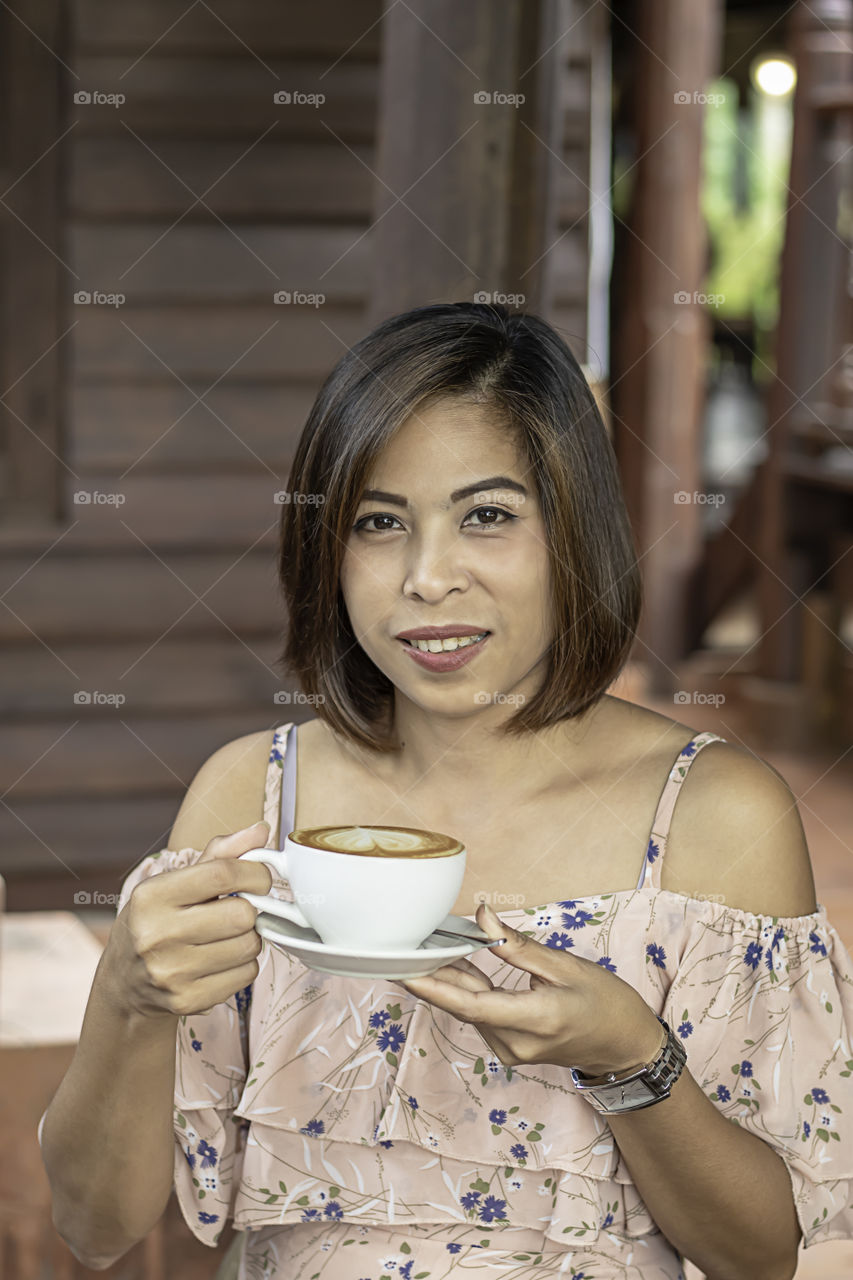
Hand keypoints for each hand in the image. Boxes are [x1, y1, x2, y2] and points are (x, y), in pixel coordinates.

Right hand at [104, 820, 273, 1020]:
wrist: (125, 982)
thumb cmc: (158, 921)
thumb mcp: (175, 883)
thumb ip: (220, 854)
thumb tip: (261, 830)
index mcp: (152, 896)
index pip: (222, 873)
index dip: (255, 873)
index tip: (260, 879)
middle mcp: (156, 934)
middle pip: (242, 915)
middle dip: (251, 910)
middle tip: (241, 910)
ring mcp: (170, 972)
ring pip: (249, 946)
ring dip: (249, 938)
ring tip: (227, 936)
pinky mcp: (186, 1000)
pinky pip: (246, 975)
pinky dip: (244, 965)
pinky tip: (222, 960)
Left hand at [400, 902, 663, 1074]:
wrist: (625, 1047)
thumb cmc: (605, 1003)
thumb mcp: (565, 966)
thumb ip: (518, 946)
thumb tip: (482, 918)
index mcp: (535, 1019)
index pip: (472, 1004)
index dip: (434, 986)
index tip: (403, 970)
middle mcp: (516, 1042)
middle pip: (463, 1005)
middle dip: (431, 975)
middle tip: (402, 944)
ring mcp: (511, 1049)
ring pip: (468, 1010)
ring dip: (449, 979)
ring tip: (425, 945)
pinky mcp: (509, 1047)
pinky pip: (479, 1015)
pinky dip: (467, 989)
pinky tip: (455, 963)